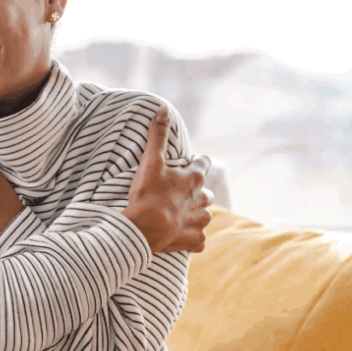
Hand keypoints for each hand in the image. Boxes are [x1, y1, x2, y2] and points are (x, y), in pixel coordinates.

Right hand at [122, 107, 213, 253]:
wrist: (145, 229)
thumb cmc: (148, 194)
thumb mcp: (150, 162)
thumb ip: (157, 136)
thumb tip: (163, 109)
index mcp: (194, 179)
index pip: (204, 163)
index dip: (197, 162)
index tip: (189, 163)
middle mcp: (202, 199)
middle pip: (206, 192)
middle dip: (196, 192)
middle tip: (178, 194)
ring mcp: (200, 221)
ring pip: (204, 216)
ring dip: (195, 215)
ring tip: (178, 216)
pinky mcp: (195, 240)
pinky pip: (199, 241)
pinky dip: (192, 239)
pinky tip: (182, 238)